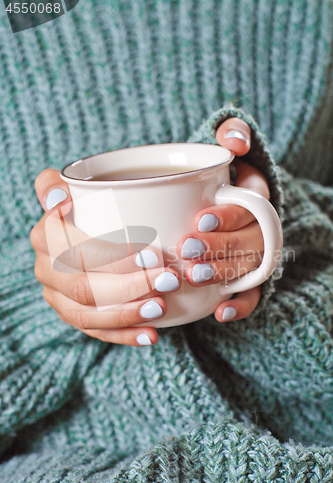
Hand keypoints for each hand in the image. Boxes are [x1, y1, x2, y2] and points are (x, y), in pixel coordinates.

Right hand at [30, 170, 181, 345]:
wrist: (87, 230)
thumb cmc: (92, 204)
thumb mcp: (76, 187)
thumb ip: (55, 185)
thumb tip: (60, 200)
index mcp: (44, 236)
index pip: (76, 250)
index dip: (113, 256)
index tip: (152, 253)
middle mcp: (46, 269)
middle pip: (84, 286)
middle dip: (130, 287)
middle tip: (169, 280)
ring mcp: (57, 297)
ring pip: (87, 315)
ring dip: (127, 314)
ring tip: (161, 307)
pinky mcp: (73, 315)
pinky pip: (96, 333)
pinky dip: (124, 335)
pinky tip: (152, 334)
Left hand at [177, 118, 269, 322]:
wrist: (210, 200)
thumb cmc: (208, 175)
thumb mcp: (218, 147)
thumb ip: (231, 133)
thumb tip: (237, 141)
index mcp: (255, 195)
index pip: (252, 205)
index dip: (229, 215)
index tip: (200, 218)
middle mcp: (260, 225)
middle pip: (251, 239)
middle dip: (221, 247)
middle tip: (188, 250)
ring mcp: (255, 252)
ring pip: (250, 267)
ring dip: (224, 274)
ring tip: (194, 277)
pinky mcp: (247, 276)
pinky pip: (253, 293)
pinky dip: (241, 305)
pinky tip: (220, 312)